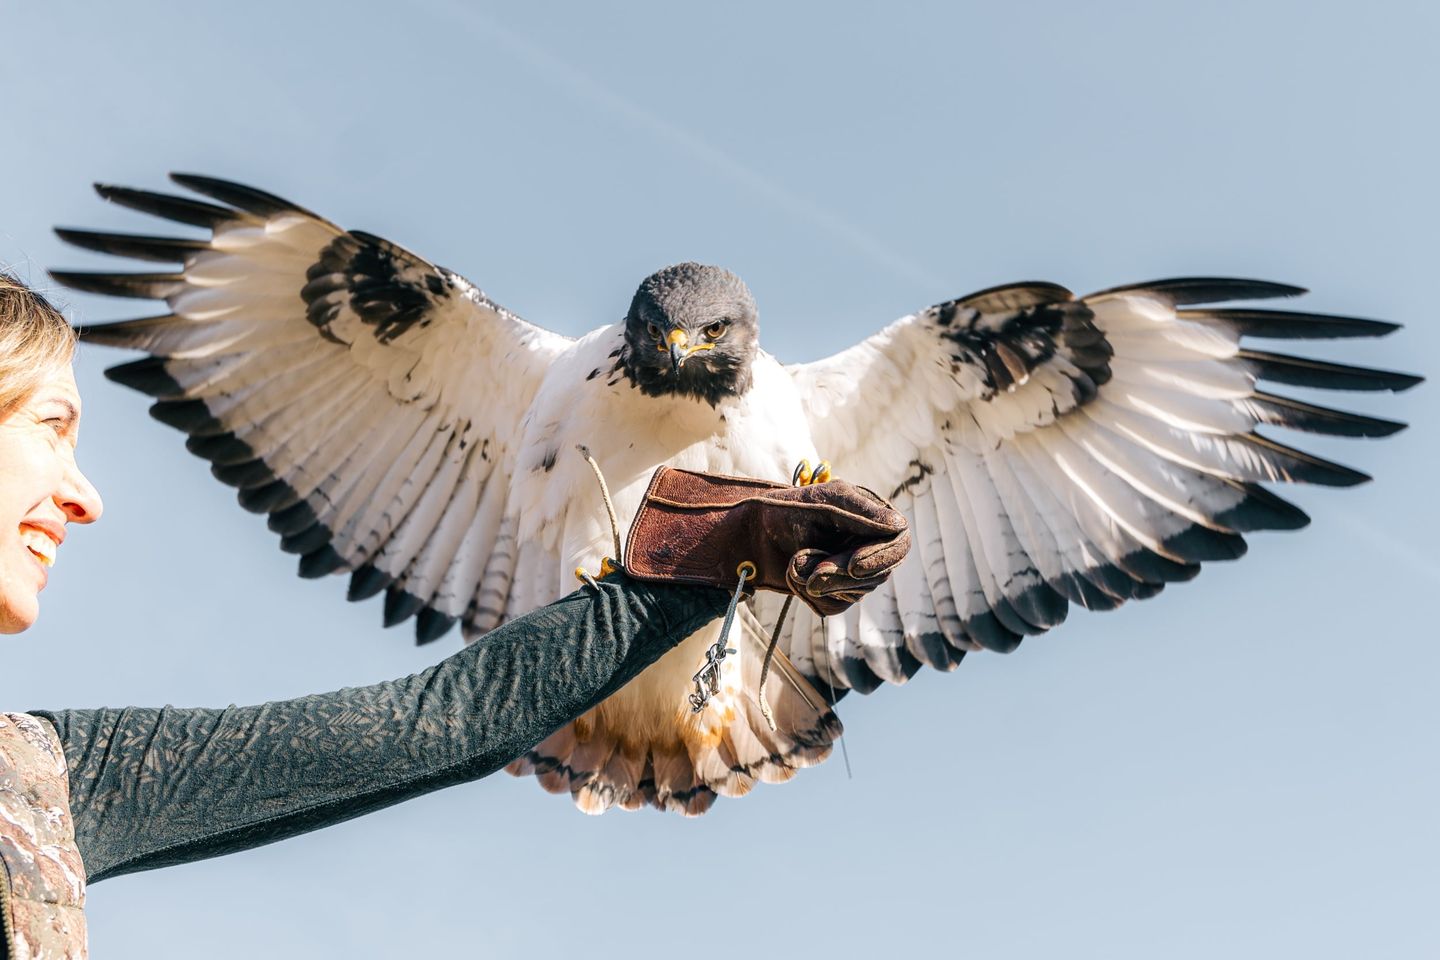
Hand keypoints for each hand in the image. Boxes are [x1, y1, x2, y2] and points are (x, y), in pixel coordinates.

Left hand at [622, 467, 910, 616]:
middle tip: (804, 564)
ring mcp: (851, 575)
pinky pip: (831, 606)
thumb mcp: (821, 503)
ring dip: (817, 580)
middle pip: (877, 574)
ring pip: (853, 594)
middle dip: (839, 573)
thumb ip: (860, 513)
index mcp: (871, 518)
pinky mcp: (832, 597)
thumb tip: (898, 525)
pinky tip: (792, 573)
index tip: (853, 564)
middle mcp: (867, 547)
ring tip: (793, 560)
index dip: (879, 557)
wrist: (745, 536)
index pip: (897, 543)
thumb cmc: (782, 512)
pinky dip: (807, 592)